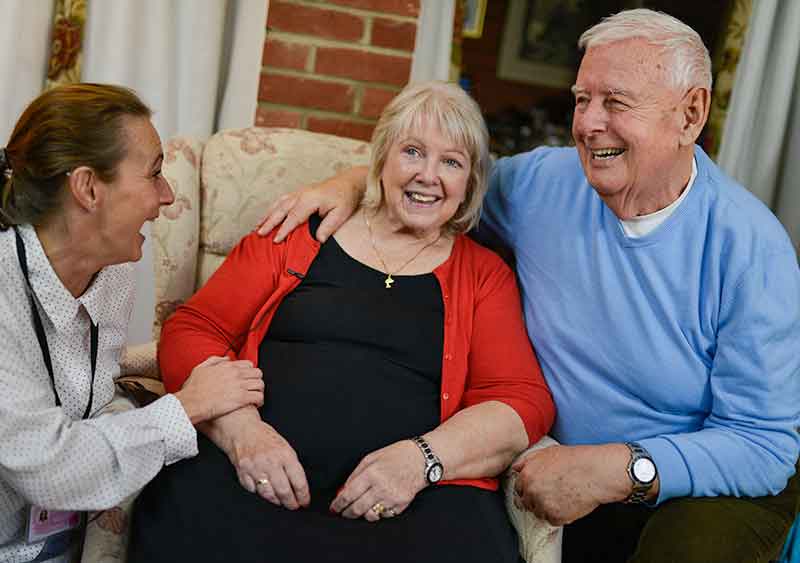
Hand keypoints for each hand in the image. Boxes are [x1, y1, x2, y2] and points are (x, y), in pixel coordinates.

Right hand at [174, 356, 263, 424]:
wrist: (191, 403)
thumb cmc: (193, 389)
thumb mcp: (200, 369)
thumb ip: (214, 361)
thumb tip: (226, 359)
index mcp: (227, 366)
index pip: (249, 365)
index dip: (250, 372)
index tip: (248, 378)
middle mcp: (236, 374)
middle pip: (258, 373)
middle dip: (257, 380)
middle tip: (254, 388)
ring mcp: (240, 386)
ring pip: (260, 384)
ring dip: (260, 391)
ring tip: (256, 396)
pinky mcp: (241, 398)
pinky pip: (259, 397)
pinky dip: (260, 401)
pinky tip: (256, 404)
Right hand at [227, 420, 309, 509]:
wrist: (241, 429)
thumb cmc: (264, 437)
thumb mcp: (284, 446)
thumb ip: (291, 464)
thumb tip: (298, 484)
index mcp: (285, 454)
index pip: (298, 481)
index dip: (303, 495)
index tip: (305, 501)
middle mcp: (270, 462)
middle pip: (284, 491)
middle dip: (291, 503)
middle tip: (294, 506)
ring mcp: (255, 468)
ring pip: (268, 494)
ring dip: (276, 501)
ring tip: (281, 501)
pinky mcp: (243, 473)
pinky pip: (253, 490)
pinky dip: (259, 492)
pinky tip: (264, 491)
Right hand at [256, 166, 367, 242]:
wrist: (349, 182)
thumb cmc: (345, 198)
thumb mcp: (341, 214)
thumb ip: (328, 227)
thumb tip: (318, 240)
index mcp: (310, 200)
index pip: (293, 217)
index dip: (283, 230)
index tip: (275, 240)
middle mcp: (301, 194)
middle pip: (281, 210)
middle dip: (269, 222)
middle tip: (258, 234)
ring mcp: (299, 192)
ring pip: (279, 204)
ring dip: (267, 215)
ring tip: (257, 226)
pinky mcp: (300, 192)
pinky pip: (282, 200)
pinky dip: (272, 208)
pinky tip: (268, 215)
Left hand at [330, 440, 425, 521]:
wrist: (422, 459)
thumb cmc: (396, 455)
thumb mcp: (372, 457)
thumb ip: (356, 474)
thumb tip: (344, 490)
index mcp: (371, 473)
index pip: (349, 494)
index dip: (338, 504)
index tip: (334, 508)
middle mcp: (381, 487)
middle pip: (357, 508)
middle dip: (347, 513)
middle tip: (343, 513)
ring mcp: (392, 498)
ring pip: (370, 515)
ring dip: (362, 514)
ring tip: (360, 509)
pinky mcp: (401, 505)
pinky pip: (384, 515)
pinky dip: (378, 513)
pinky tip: (377, 505)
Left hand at [511, 443, 631, 525]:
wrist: (596, 472)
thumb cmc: (576, 460)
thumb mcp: (547, 452)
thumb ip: (528, 461)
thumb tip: (517, 468)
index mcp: (527, 475)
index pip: (518, 489)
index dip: (529, 489)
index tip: (538, 489)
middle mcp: (531, 491)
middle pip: (527, 503)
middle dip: (537, 500)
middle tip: (552, 494)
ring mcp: (542, 505)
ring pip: (539, 513)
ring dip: (548, 509)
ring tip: (564, 497)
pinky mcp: (555, 517)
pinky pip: (552, 520)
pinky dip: (560, 515)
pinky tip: (569, 503)